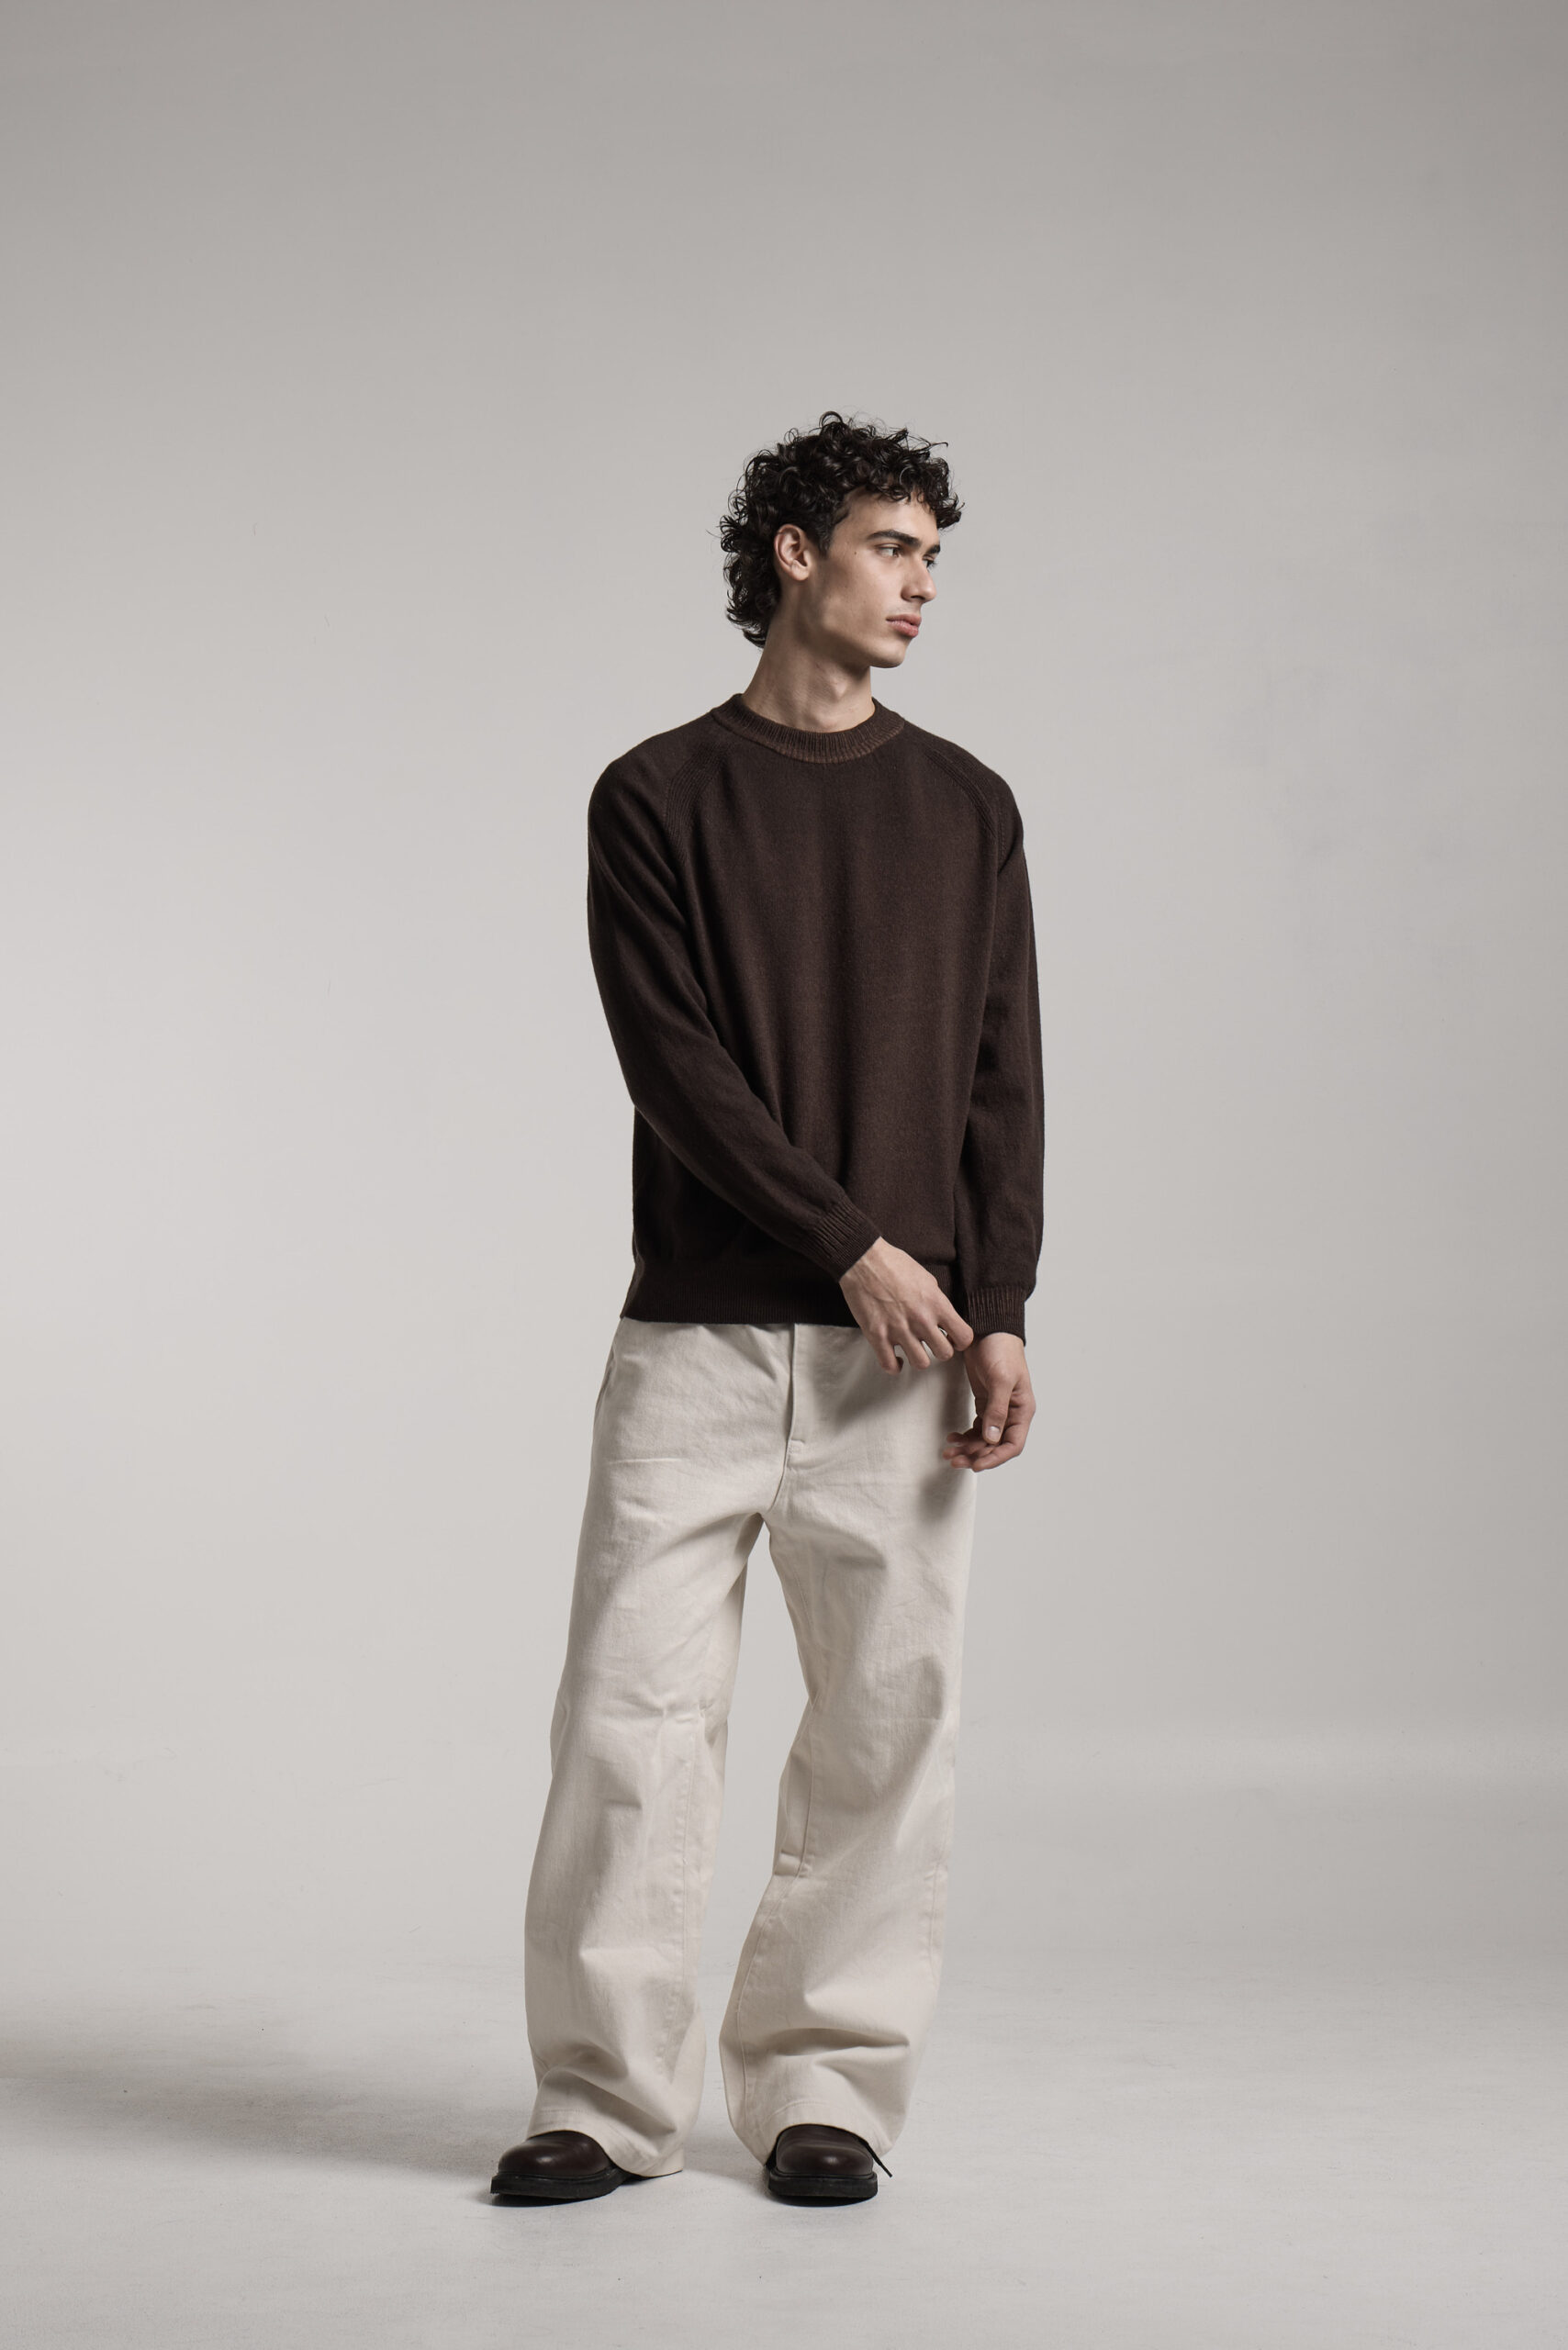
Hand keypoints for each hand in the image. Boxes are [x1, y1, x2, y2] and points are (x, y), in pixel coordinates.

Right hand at [839, 1237, 973, 1373]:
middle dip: (940, 1350)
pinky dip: (895, 1366)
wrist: (863, 1261)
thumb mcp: (926, 1279)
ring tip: (913, 1349)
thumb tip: (941, 1316)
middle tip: (932, 1344)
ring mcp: (899, 1330)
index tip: (953, 1339)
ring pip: (921, 1363)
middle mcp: (921, 1320)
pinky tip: (895, 1357)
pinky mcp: (877, 1336)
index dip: (960, 1341)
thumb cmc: (893, 1264)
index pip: (964, 1336)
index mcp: (936, 1304)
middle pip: (944, 1354)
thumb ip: (936, 1301)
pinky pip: (890, 1365)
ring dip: (918, 1358)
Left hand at [942, 1333, 1034, 1471]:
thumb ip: (997, 1410)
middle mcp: (1012, 1413)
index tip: (976, 1465)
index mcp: (1022, 1410)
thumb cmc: (1000, 1349)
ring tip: (948, 1451)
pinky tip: (952, 1436)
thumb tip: (992, 1439)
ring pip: (984, 1439)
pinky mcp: (984, 1402)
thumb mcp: (1000, 1380)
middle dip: (975, 1455)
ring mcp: (998, 1409)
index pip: (1012, 1444)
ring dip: (967, 1448)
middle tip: (953, 1459)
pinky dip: (965, 1435)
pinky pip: (976, 1427)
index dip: (995, 1458)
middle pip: (995, 1446)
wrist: (988, 1329)